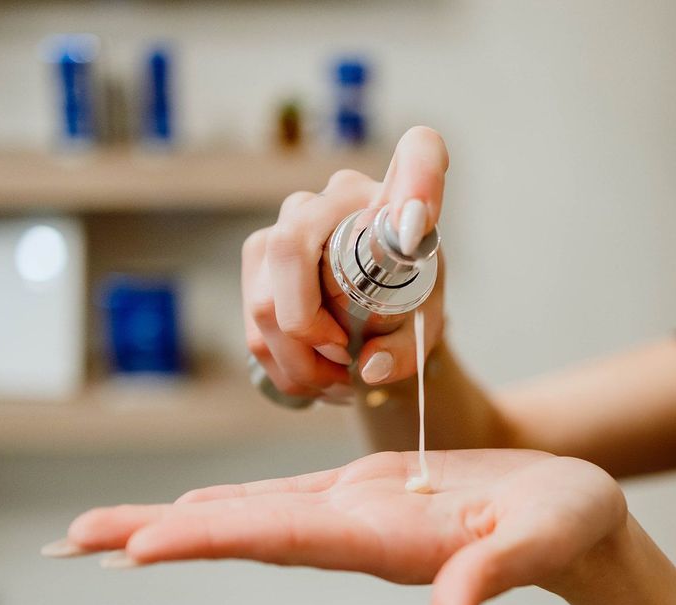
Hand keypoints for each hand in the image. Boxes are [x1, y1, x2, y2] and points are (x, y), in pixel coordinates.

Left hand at [54, 450, 626, 604]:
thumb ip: (486, 582)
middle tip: (76, 539)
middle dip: (160, 534)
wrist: (578, 519)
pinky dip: (233, 504)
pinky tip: (197, 507)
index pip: (282, 539)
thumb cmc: (568, 525)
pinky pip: (287, 500)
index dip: (211, 538)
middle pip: (242, 533)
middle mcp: (356, 533)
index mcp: (386, 540)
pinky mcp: (370, 494)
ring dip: (180, 519)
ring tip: (111, 528)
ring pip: (254, 517)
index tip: (139, 546)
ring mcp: (358, 514)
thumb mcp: (539, 542)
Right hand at [242, 126, 449, 403]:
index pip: (419, 153)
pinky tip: (314, 375)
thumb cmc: (403, 303)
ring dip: (298, 362)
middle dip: (310, 330)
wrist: (373, 309)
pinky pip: (253, 325)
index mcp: (384, 199)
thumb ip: (406, 349)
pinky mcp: (256, 262)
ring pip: (265, 302)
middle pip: (289, 251)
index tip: (420, 221)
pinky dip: (283, 366)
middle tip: (347, 363)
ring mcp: (282, 228)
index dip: (421, 179)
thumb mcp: (421, 327)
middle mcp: (326, 201)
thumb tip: (368, 366)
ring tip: (335, 380)